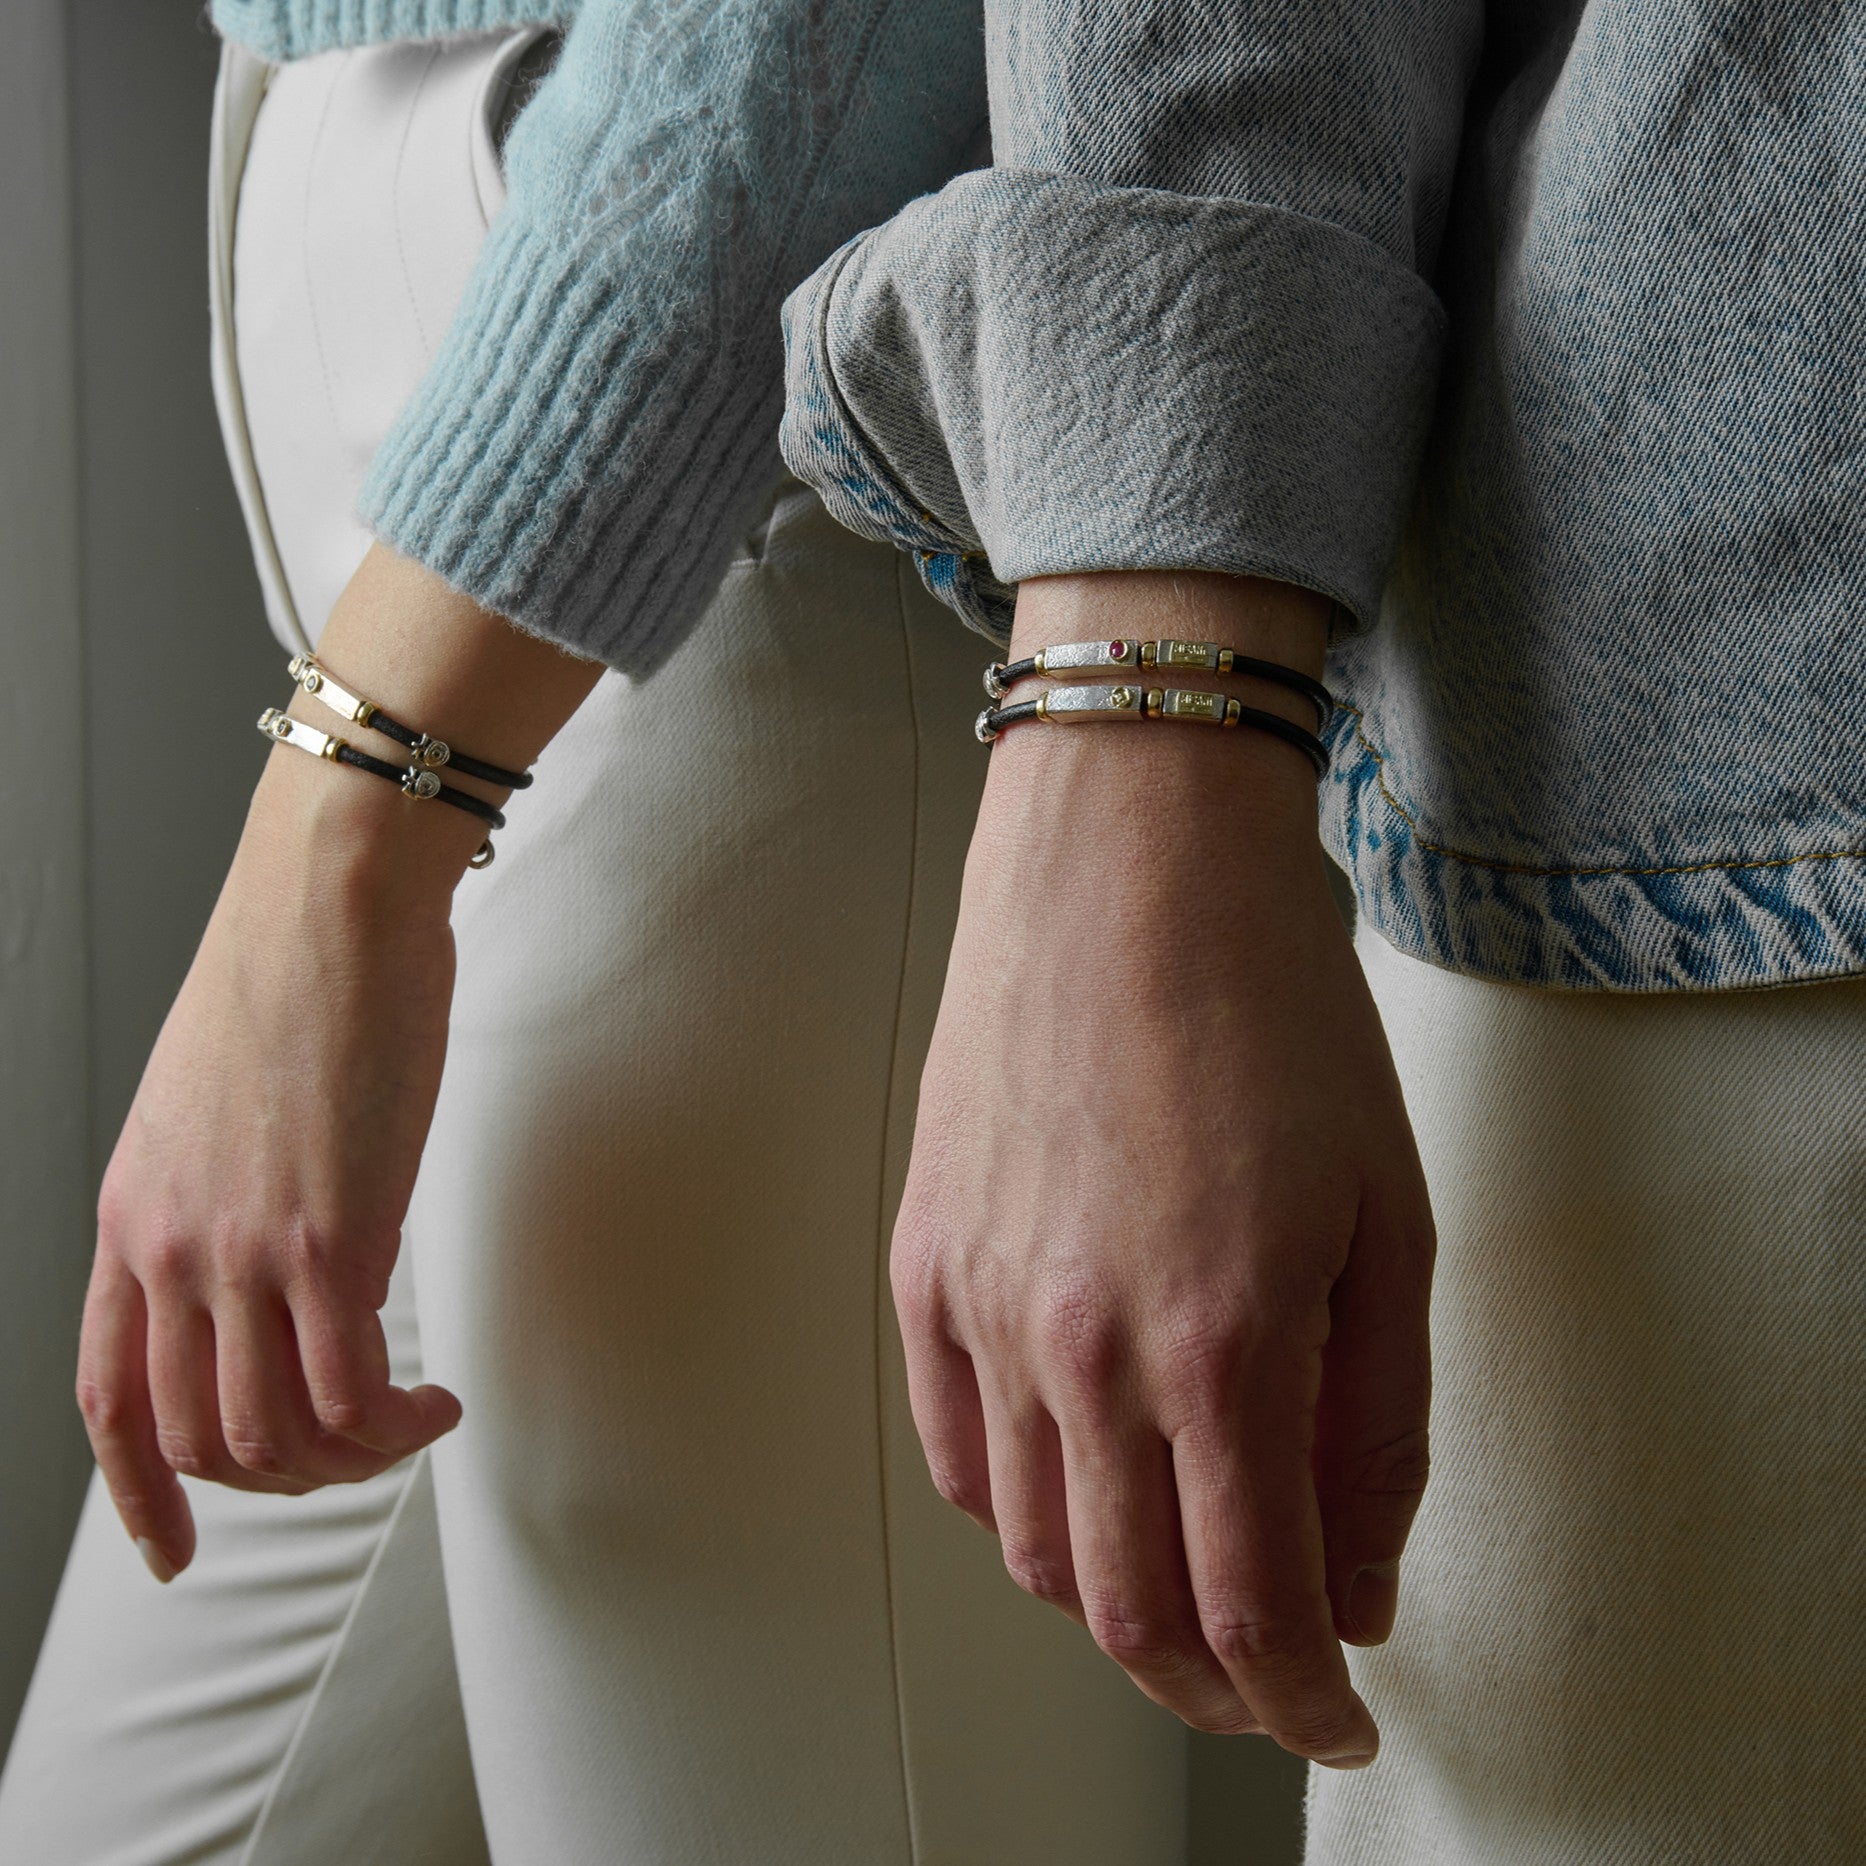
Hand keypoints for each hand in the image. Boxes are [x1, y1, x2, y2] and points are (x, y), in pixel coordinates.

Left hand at [78, 761, 467, 1579]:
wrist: (329, 904)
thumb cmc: (293, 976)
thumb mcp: (216, 1102)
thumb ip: (228, 1192)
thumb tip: (291, 1248)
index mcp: (132, 1214)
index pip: (107, 1395)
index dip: (138, 1492)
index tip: (174, 1549)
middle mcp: (172, 1247)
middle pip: (197, 1436)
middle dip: (281, 1481)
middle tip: (354, 1457)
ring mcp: (246, 1249)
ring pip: (274, 1435)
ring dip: (350, 1462)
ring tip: (410, 1427)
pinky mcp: (332, 1238)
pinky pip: (350, 1393)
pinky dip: (396, 1427)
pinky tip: (437, 1404)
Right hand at [890, 572, 1435, 1766]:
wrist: (1126, 863)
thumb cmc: (1272, 1010)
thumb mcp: (1390, 1219)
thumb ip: (1378, 1424)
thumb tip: (1357, 1575)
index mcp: (1224, 1344)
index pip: (1252, 1610)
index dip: (1303, 1701)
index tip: (1335, 1717)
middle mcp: (1083, 1350)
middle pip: (1127, 1612)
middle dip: (1211, 1684)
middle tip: (1266, 1679)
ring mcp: (984, 1308)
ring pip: (1033, 1547)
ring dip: (1113, 1605)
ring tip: (1178, 1581)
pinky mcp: (924, 1260)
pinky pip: (956, 1450)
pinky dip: (1017, 1511)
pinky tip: (1074, 1486)